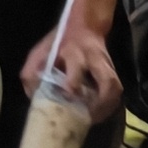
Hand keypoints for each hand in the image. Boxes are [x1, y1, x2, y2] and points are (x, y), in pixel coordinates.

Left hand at [36, 3, 124, 121]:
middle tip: (87, 117)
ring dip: (106, 107)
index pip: (77, 66)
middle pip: (107, 81)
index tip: (68, 95)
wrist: (85, 27)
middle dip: (100, 102)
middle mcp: (94, 60)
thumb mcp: (41, 51)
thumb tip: (33, 96)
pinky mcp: (113, 72)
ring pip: (114, 88)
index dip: (73, 81)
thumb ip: (31, 71)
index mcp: (73, 52)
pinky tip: (98, 115)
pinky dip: (109, 105)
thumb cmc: (58, 43)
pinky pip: (116, 92)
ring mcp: (107, 66)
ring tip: (93, 120)